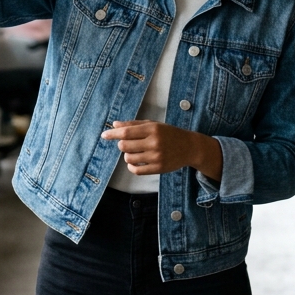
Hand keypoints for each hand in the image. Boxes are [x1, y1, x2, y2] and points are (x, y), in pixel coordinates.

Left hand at [100, 120, 221, 179]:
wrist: (189, 147)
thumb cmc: (168, 133)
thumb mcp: (153, 124)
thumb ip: (133, 124)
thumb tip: (114, 125)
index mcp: (152, 129)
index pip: (126, 132)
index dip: (113, 134)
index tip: (104, 135)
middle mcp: (154, 142)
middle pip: (125, 146)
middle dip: (122, 145)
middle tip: (127, 144)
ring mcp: (157, 157)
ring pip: (129, 158)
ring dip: (127, 155)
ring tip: (134, 152)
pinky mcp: (158, 169)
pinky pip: (136, 170)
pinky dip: (131, 166)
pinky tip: (135, 162)